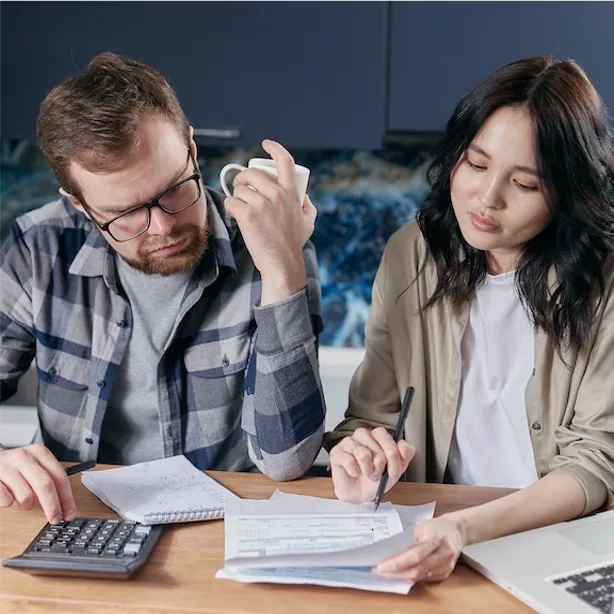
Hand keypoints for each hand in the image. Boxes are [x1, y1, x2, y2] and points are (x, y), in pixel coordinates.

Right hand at [0, 443, 75, 523]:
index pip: (60, 476)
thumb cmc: (16, 467)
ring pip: (25, 495)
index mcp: (39, 452)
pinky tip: (8, 495)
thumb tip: (65, 504)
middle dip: (52, 506)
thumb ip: (50, 479)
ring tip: (24, 501)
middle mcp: (24, 457)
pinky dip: (9, 503)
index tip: (70, 513)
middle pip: (45, 485)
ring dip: (27, 504)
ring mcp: (6, 467)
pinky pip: (7, 501)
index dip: (67, 497)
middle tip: (55, 519)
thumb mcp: (35, 465)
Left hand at [224, 139, 316, 303]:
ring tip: (240, 208)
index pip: (285, 161)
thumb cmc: (293, 244)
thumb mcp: (308, 222)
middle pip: (252, 173)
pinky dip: (230, 208)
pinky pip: (231, 202)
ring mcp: (262, 204)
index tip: (265, 144)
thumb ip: (308, 207)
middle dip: (242, 178)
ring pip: (239, 189)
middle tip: (240, 188)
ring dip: (236, 197)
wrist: (282, 263)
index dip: (274, 148)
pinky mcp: (248, 216)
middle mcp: (277, 195)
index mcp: (291, 192)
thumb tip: (304, 197)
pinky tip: (236, 215)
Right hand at [329, 427, 414, 502]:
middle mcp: (363, 434)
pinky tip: (354, 473)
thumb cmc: (376, 478)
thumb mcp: (396, 469)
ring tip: (365, 473)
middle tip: (376, 473)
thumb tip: (403, 444)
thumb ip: (405, 455)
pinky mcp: (337, 452)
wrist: (359, 493)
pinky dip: (355, 472)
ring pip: (363, 454)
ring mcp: (348, 442)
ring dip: (367, 471)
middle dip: (379, 468)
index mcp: (378, 435)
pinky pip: (349, 461)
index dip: (393, 459)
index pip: (388, 439)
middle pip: (377, 450)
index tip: (393, 472)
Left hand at [374, 515, 463, 582]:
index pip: (414, 555)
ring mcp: (446, 566)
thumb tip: (391, 553)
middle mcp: (443, 554)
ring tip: (387, 573)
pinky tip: (401, 574)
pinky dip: (411, 577)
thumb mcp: (421, 527)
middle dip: (396, 573)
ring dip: (402, 577)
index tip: (381, 566)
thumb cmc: (436, 526)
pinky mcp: (445, 573)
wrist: (456, 530)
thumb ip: (409, 540)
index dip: (397, 563)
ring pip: (420, 577)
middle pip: (417, 570)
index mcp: (436, 539)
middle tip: (380, 572)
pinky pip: (425, 579)